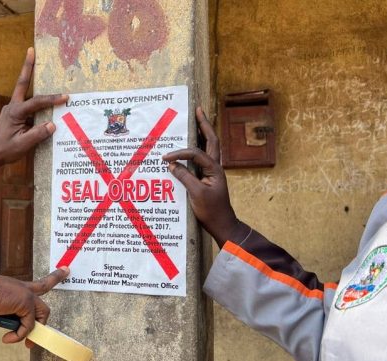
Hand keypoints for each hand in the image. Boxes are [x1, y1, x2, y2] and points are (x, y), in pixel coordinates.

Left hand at [0, 47, 67, 177]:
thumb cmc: (6, 150)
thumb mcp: (23, 145)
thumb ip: (37, 134)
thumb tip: (52, 125)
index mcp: (15, 113)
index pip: (36, 103)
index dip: (51, 99)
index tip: (65, 97)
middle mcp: (12, 107)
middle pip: (22, 83)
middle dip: (27, 67)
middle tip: (31, 50)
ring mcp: (12, 109)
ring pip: (23, 90)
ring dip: (29, 76)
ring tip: (35, 61)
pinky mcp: (14, 114)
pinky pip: (26, 102)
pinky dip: (33, 96)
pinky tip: (41, 96)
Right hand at [0, 267, 69, 345]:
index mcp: (9, 287)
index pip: (29, 283)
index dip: (47, 277)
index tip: (62, 269)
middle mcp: (19, 288)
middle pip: (44, 286)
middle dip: (54, 283)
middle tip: (63, 277)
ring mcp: (24, 295)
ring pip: (42, 313)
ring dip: (35, 329)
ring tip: (28, 343)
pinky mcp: (25, 304)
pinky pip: (28, 326)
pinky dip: (19, 336)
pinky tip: (7, 338)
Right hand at [162, 107, 247, 246]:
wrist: (222, 224)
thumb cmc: (211, 211)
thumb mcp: (196, 195)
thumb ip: (184, 177)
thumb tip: (172, 164)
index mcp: (215, 169)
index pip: (196, 154)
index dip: (180, 153)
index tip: (165, 158)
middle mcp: (216, 166)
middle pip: (211, 140)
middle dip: (204, 124)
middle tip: (198, 109)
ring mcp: (213, 171)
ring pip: (209, 146)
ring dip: (204, 132)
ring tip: (197, 119)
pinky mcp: (208, 177)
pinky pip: (203, 157)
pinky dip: (198, 147)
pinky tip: (192, 143)